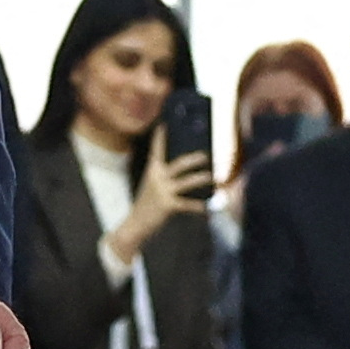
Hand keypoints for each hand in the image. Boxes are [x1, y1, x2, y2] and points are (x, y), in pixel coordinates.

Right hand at [114, 129, 213, 260]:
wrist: (136, 223)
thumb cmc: (149, 202)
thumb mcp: (152, 185)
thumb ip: (165, 176)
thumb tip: (187, 168)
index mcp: (153, 170)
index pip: (157, 149)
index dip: (161, 137)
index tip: (165, 124)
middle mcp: (157, 178)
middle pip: (179, 164)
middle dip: (194, 160)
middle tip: (207, 155)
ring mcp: (162, 191)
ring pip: (187, 182)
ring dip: (202, 179)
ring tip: (213, 177)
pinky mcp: (168, 205)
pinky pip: (188, 204)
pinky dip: (199, 206)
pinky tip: (208, 207)